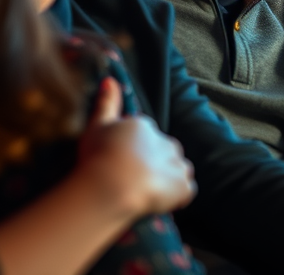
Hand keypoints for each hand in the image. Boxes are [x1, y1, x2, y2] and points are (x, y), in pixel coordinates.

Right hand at [77, 77, 196, 217]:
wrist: (111, 184)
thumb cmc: (98, 156)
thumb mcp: (97, 126)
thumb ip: (105, 103)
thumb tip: (109, 79)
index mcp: (146, 127)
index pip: (147, 137)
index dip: (136, 152)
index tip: (121, 164)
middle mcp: (166, 142)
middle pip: (165, 151)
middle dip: (155, 163)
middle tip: (134, 180)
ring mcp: (177, 164)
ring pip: (179, 169)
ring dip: (169, 178)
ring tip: (148, 192)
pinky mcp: (183, 186)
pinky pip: (186, 191)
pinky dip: (178, 196)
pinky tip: (161, 202)